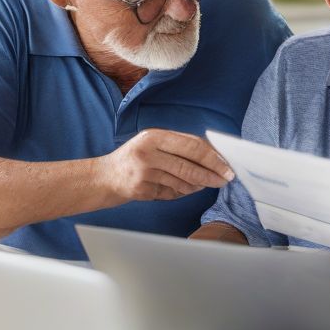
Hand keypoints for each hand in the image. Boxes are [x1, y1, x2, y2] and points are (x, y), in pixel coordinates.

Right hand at [98, 129, 233, 201]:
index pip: (192, 145)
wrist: (102, 177)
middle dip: (212, 173)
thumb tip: (214, 154)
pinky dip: (183, 192)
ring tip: (207, 184)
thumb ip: (179, 146)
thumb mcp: (153, 143)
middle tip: (226, 179)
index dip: (213, 157)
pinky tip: (188, 189)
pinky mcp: (140, 190)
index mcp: (154, 136)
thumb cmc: (134, 159)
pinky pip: (171, 193)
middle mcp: (148, 151)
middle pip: (189, 164)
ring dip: (199, 184)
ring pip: (182, 181)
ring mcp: (143, 172)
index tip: (227, 165)